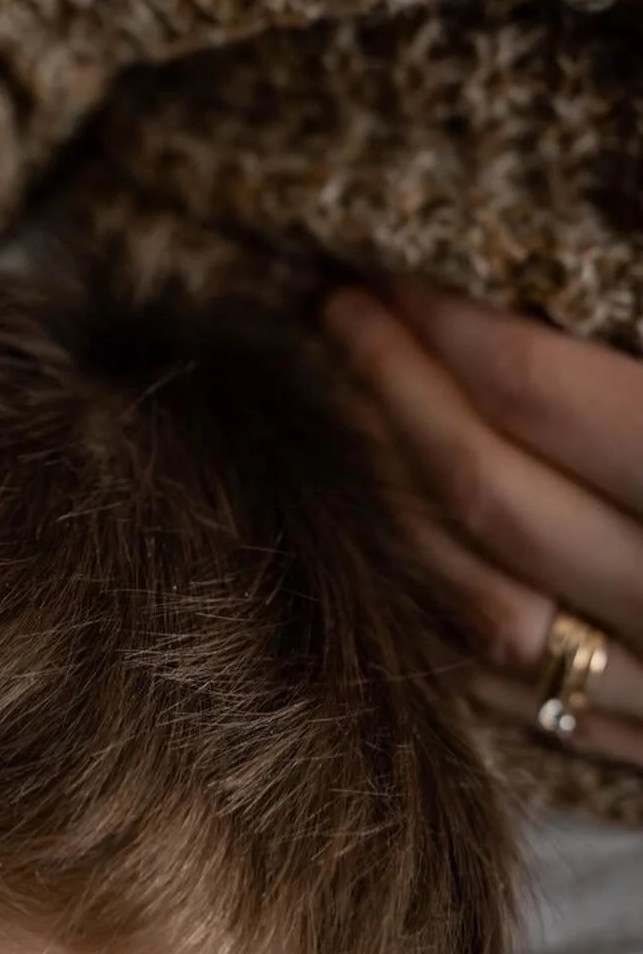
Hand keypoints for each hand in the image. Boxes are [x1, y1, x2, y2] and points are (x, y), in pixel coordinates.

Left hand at [324, 281, 642, 767]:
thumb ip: (633, 367)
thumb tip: (564, 252)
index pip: (540, 392)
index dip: (448, 326)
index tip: (391, 275)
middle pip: (488, 493)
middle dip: (396, 393)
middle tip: (340, 313)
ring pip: (485, 608)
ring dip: (395, 508)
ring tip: (346, 418)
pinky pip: (526, 702)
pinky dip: (450, 626)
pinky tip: (401, 558)